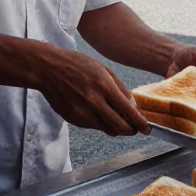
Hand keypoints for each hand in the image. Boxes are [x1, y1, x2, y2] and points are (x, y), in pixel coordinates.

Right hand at [34, 46, 149, 136]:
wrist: (48, 69)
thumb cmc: (77, 65)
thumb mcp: (103, 69)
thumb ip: (120, 88)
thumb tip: (132, 105)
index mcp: (104, 86)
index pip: (128, 111)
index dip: (140, 123)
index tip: (147, 129)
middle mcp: (94, 102)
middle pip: (119, 126)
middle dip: (131, 131)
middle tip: (136, 130)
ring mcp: (82, 113)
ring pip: (107, 129)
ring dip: (117, 129)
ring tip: (120, 122)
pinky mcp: (73, 119)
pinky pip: (93, 126)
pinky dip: (101, 124)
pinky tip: (100, 114)